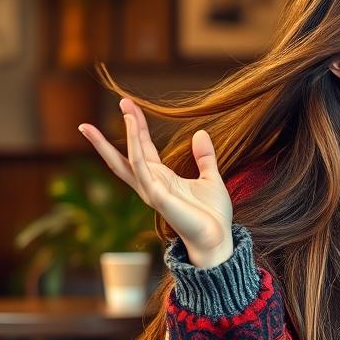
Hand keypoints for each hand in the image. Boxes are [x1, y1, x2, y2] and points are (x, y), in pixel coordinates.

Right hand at [79, 98, 233, 267]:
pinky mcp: (160, 200)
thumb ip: (204, 158)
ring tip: (127, 113)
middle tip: (120, 100)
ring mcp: (152, 192)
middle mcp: (151, 184)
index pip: (142, 148)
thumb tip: (200, 133)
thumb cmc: (212, 214)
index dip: (136, 126)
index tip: (128, 105)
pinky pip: (144, 175)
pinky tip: (135, 141)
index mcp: (161, 178)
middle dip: (123, 128)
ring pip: (132, 160)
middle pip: (128, 152)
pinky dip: (137, 157)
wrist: (219, 238)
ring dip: (128, 137)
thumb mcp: (210, 178)